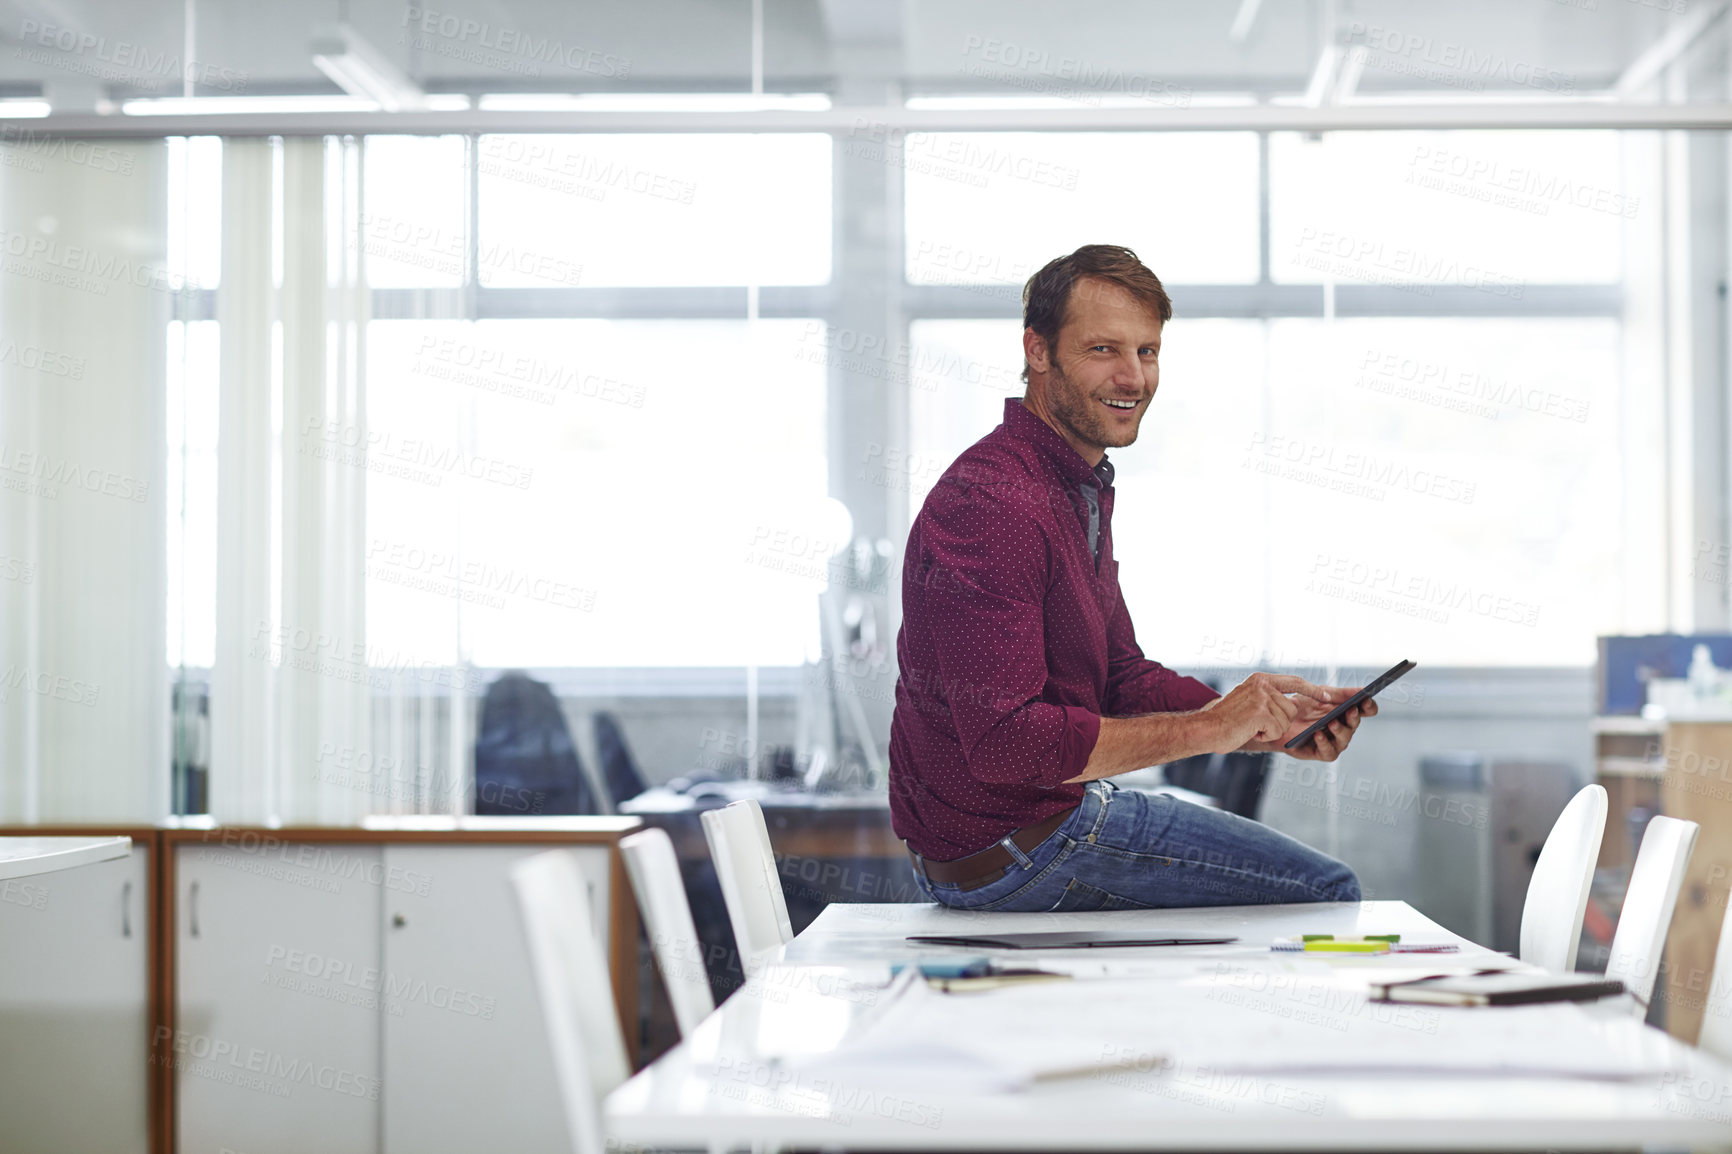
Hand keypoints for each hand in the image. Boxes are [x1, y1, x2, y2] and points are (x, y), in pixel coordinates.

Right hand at [1201, 672, 1334, 753]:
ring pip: (1285, 721)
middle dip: (1279, 722)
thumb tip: (1295, 703)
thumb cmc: (1227, 720)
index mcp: (1260, 679)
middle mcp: (1262, 685)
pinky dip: (1265, 736)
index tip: (1327, 696)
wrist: (1207, 729)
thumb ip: (1271, 697)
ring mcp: (1262, 698)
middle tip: (1256, 723)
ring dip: (1271, 730)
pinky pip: (1277, 730)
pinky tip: (1250, 731)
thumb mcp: (1250, 700)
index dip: (1313, 690)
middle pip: (1291, 708)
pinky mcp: (1260, 713)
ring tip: (1251, 726)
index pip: (1295, 681)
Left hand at [1241, 686, 1378, 761]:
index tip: (1366, 699)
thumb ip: (1340, 693)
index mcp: (1346, 712)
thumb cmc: (1301, 706)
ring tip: (1331, 722)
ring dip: (1340, 730)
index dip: (1369, 705)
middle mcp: (1343, 727)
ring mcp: (1333, 741)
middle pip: (1355, 724)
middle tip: (1350, 710)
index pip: (1366, 710)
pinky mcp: (1320, 752)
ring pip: (1344, 739)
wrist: (1278, 719)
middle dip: (1353, 717)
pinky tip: (1318, 733)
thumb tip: (1362, 689)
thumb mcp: (1320, 694)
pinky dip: (1324, 742)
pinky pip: (1328, 751)